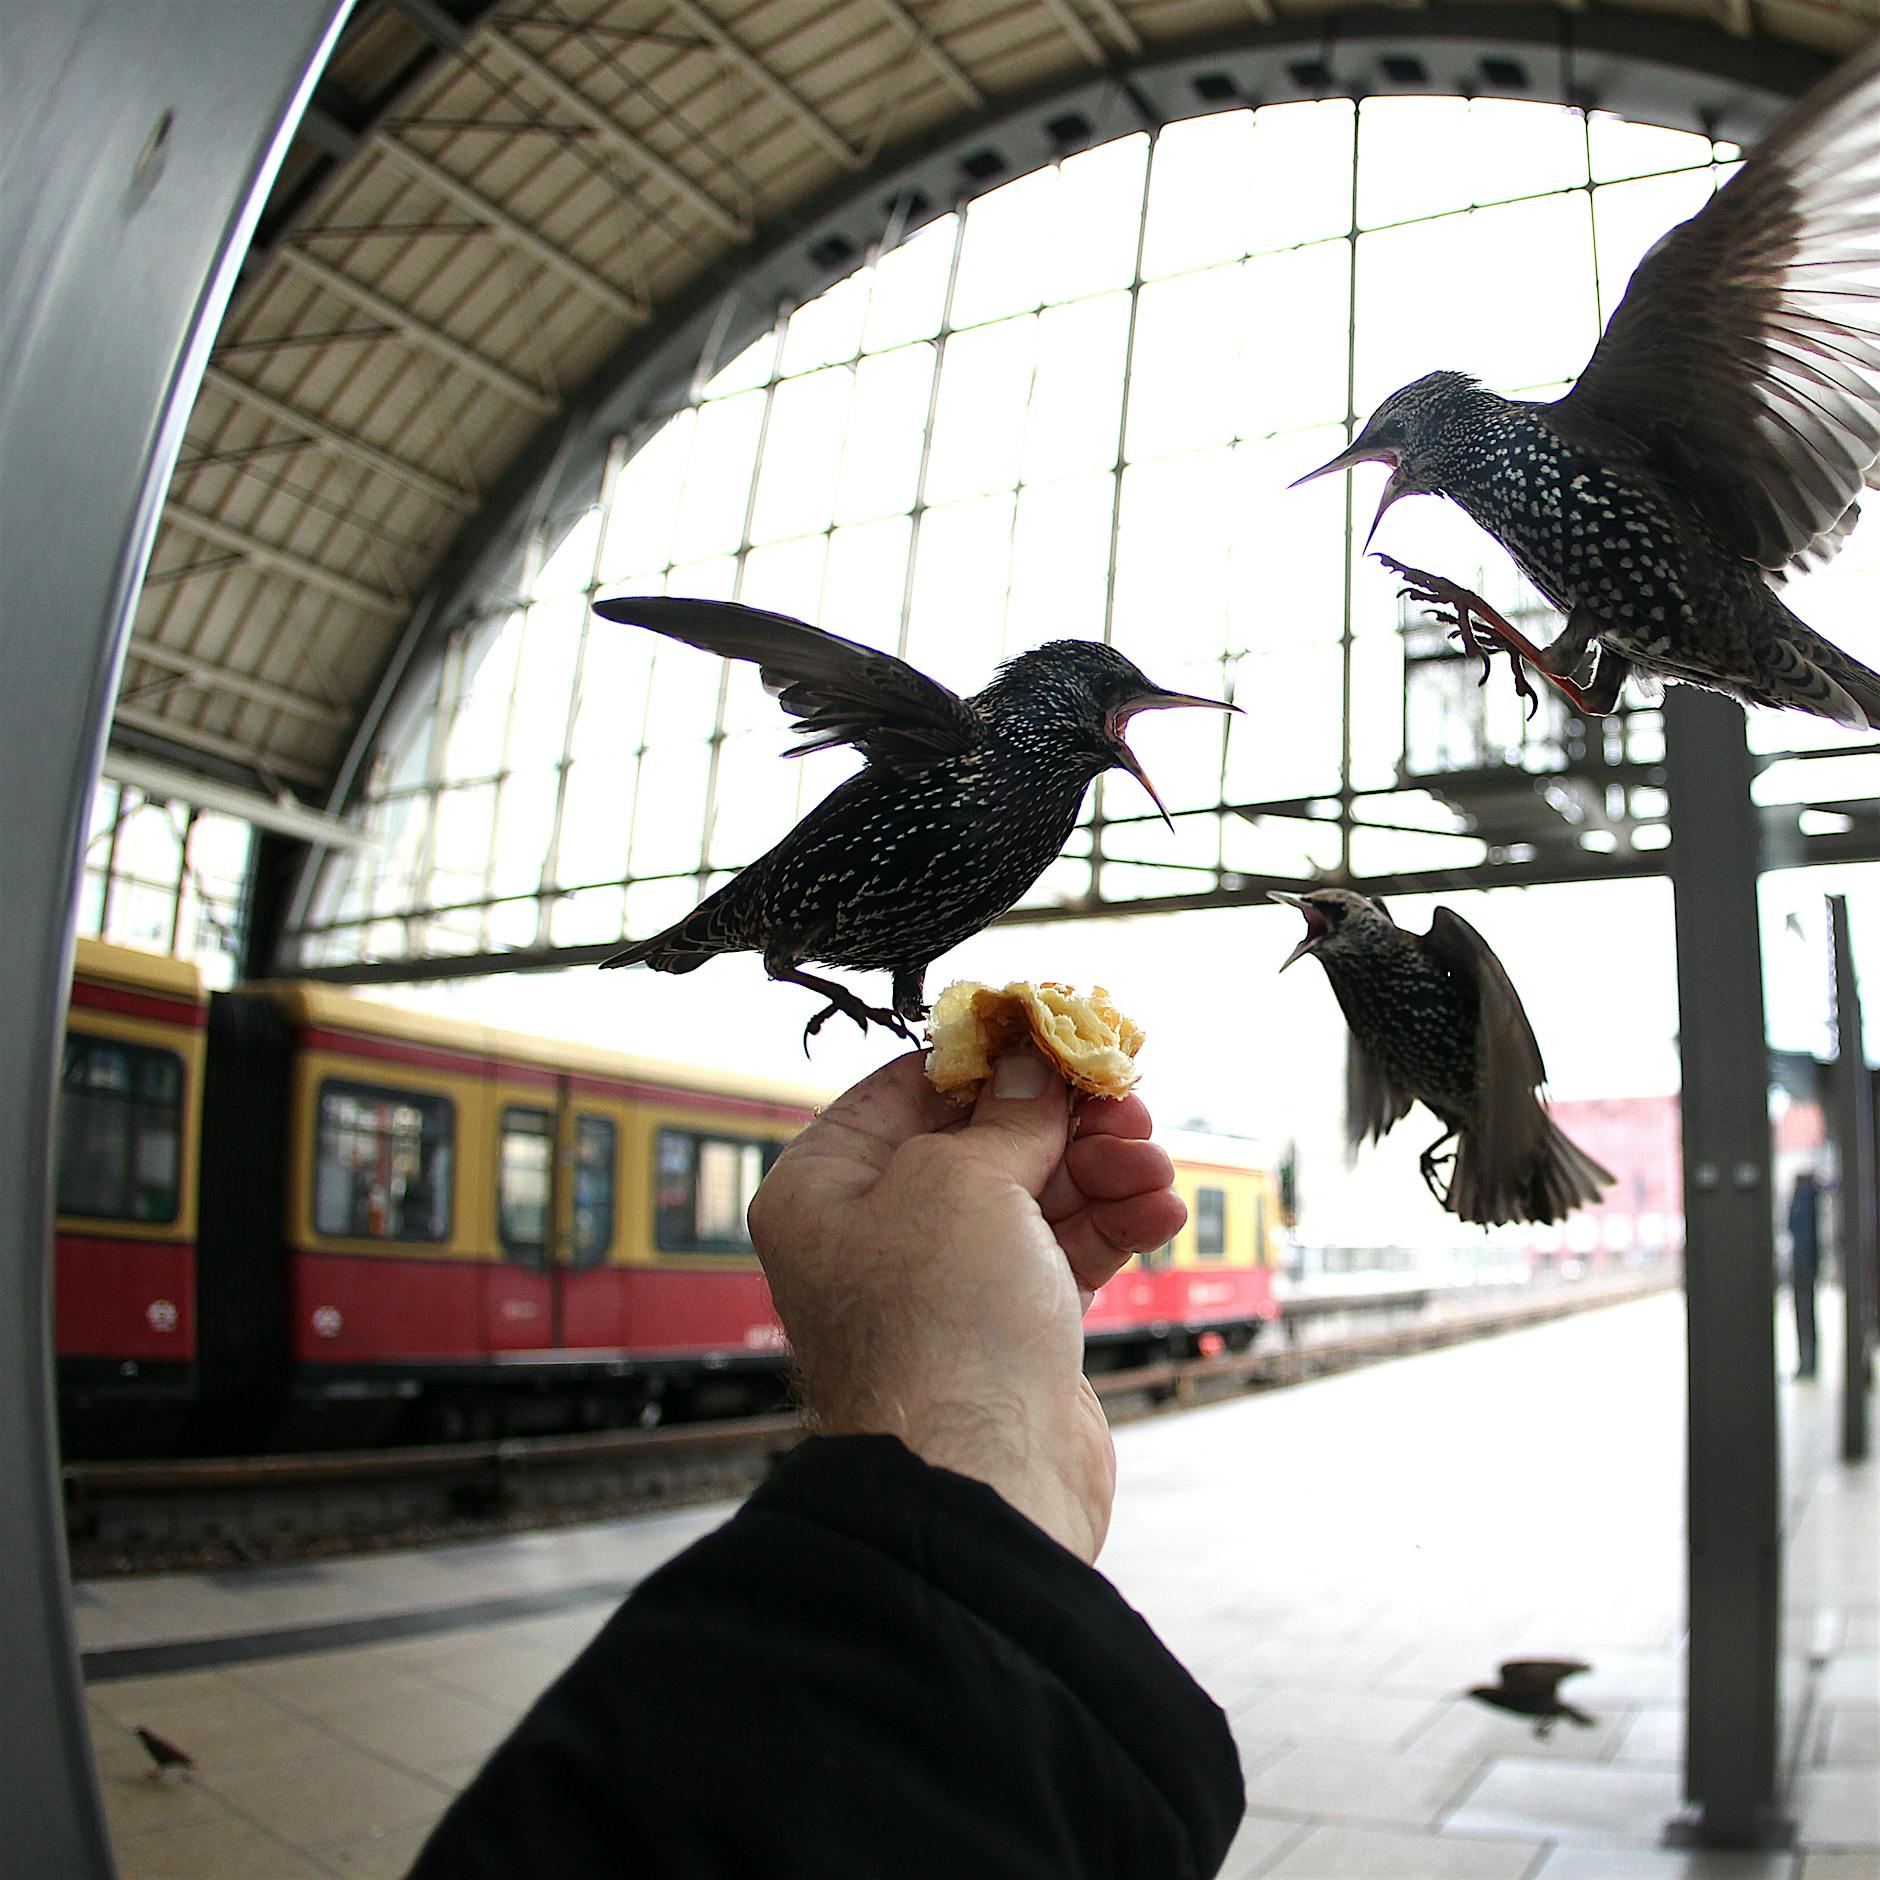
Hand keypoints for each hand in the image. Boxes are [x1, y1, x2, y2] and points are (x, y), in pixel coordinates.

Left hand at [748, 1048, 1186, 1561]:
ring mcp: (945, 1285)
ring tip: (1152, 1161)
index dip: (985, 1057)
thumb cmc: (937, 1327)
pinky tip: (1159, 1207)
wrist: (979, 1479)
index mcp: (826, 1188)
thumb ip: (1007, 1115)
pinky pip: (1064, 1253)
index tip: (1051, 1031)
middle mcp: (877, 1234)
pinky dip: (1112, 1225)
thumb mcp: (963, 1179)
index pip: (906, 1089)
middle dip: (1061, 1118)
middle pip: (982, 1141)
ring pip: (1035, 1194)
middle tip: (1123, 1100)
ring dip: (1101, 1169)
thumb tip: (1031, 1062)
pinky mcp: (1008, 1329)